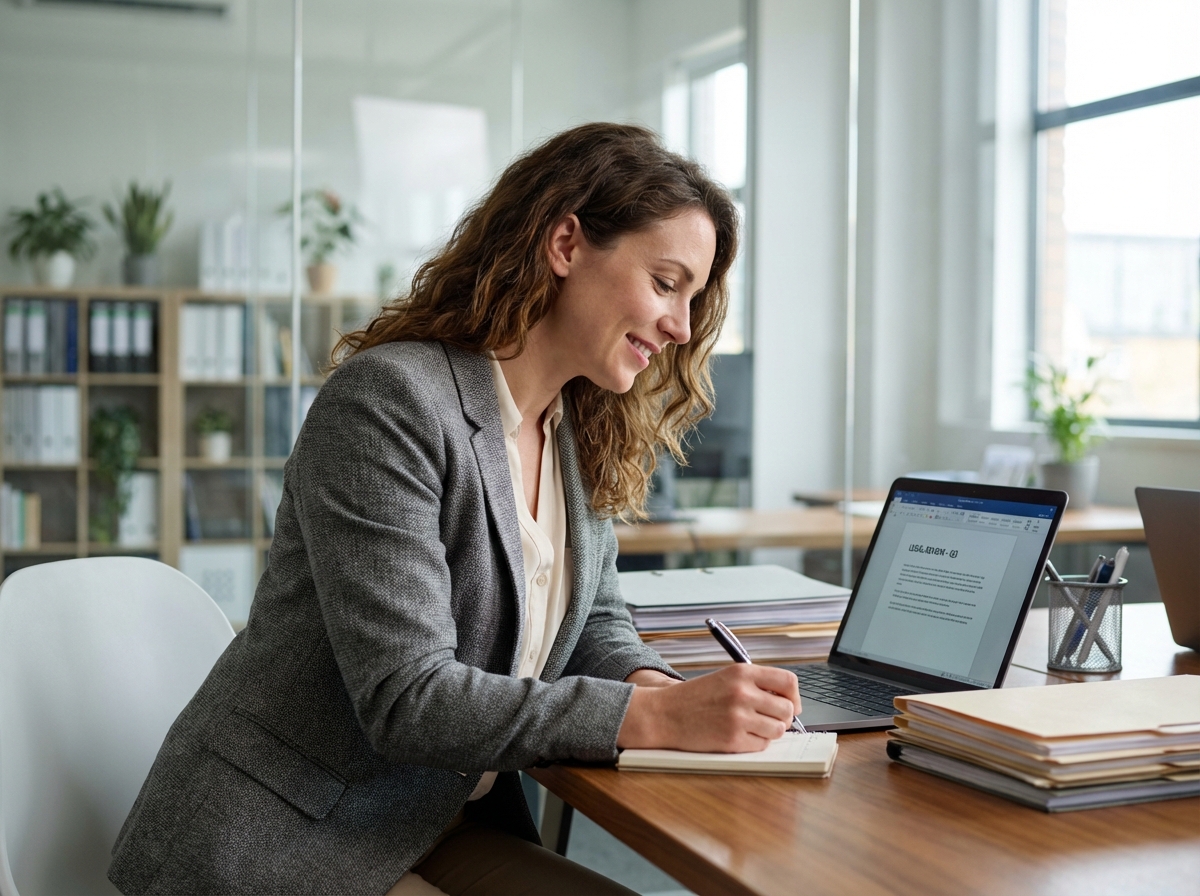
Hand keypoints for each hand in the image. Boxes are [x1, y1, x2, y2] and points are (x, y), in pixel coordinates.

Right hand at [617, 664, 800, 752]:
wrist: (664, 714)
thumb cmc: (695, 698)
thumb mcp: (725, 678)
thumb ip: (756, 685)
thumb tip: (789, 702)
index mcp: (742, 672)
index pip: (788, 681)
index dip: (794, 696)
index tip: (791, 704)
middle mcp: (742, 692)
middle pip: (787, 709)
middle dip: (782, 718)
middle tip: (769, 719)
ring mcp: (738, 717)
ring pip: (778, 729)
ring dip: (769, 731)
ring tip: (751, 727)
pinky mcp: (732, 739)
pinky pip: (762, 745)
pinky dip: (755, 743)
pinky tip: (738, 735)